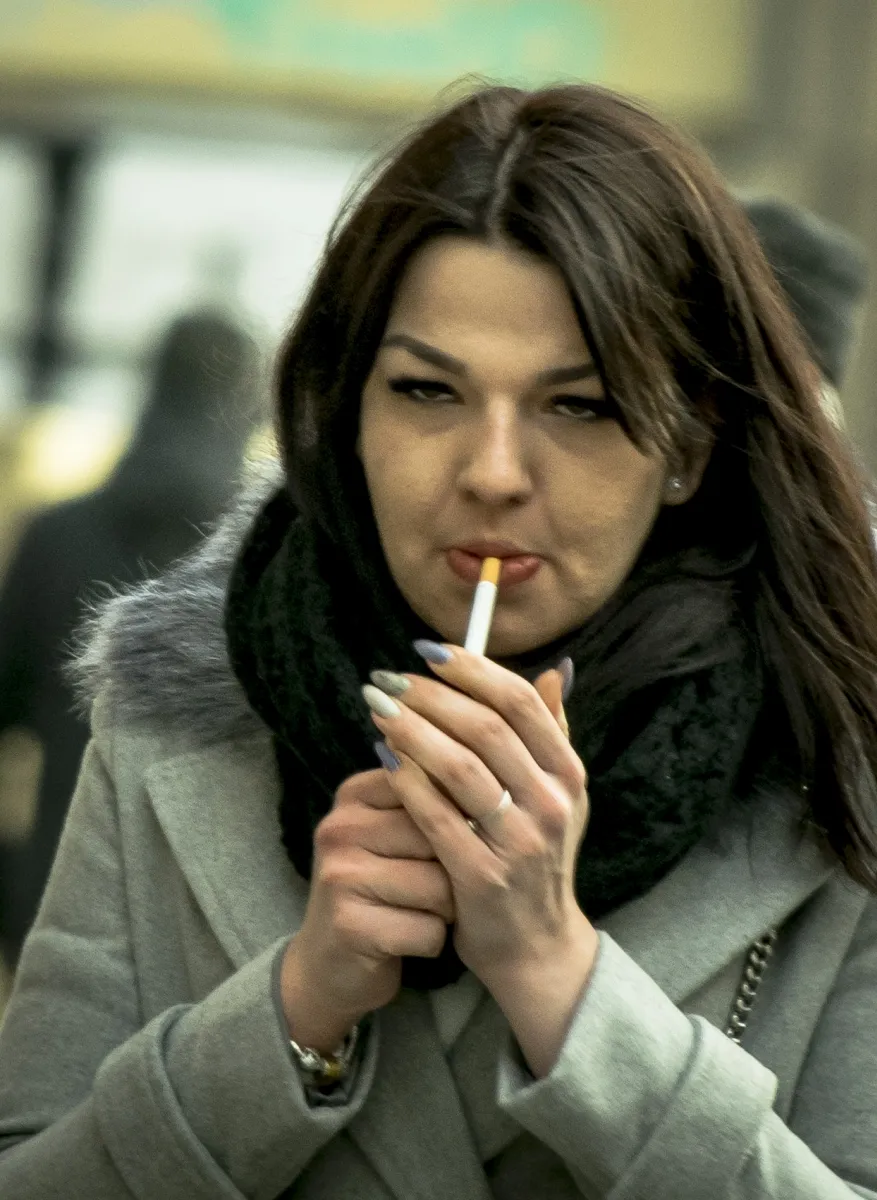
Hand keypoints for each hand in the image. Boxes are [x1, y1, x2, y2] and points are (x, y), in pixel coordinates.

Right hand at [280, 769, 453, 1052]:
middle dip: (453, 870)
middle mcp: (341, 828)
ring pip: (439, 886)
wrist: (329, 964)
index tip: (454, 843)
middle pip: (440, 838)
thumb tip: (489, 783)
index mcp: (355, 795)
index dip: (458, 820)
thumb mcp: (393, 835)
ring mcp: (341, 877)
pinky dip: (430, 942)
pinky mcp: (349, 926)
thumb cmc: (378, 890)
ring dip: (445, 910)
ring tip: (418, 913)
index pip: (432, 787)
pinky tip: (406, 940)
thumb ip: (428, 804)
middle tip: (431, 887)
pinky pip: (428, 930)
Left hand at [364, 646, 591, 994]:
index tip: (428, 651)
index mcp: (568, 775)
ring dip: (411, 730)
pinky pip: (436, 817)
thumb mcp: (561, 796)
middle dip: (430, 696)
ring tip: (377, 708)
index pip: (521, 703)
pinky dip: (406, 781)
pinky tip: (381, 757)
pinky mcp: (482, 877)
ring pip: (459, 768)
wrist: (536, 947)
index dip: (473, 670)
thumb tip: (553, 671)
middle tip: (388, 679)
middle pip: (486, 729)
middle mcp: (551, 804)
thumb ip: (553, 732)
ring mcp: (519, 842)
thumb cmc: (538, 858)